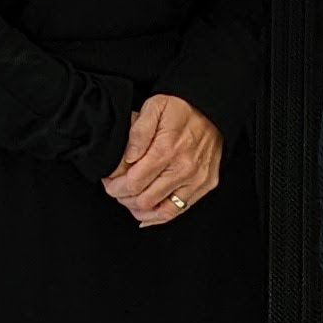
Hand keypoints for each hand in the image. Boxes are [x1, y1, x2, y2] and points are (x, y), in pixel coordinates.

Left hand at [103, 94, 222, 227]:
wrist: (212, 109)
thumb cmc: (182, 108)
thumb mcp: (154, 107)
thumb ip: (138, 132)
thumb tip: (128, 157)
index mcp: (167, 150)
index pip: (133, 183)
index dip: (116, 187)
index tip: (109, 182)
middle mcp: (184, 169)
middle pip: (144, 200)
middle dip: (124, 198)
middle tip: (117, 189)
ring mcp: (196, 180)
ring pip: (161, 211)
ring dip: (140, 209)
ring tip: (131, 199)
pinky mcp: (205, 185)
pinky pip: (179, 210)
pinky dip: (159, 215)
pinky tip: (147, 211)